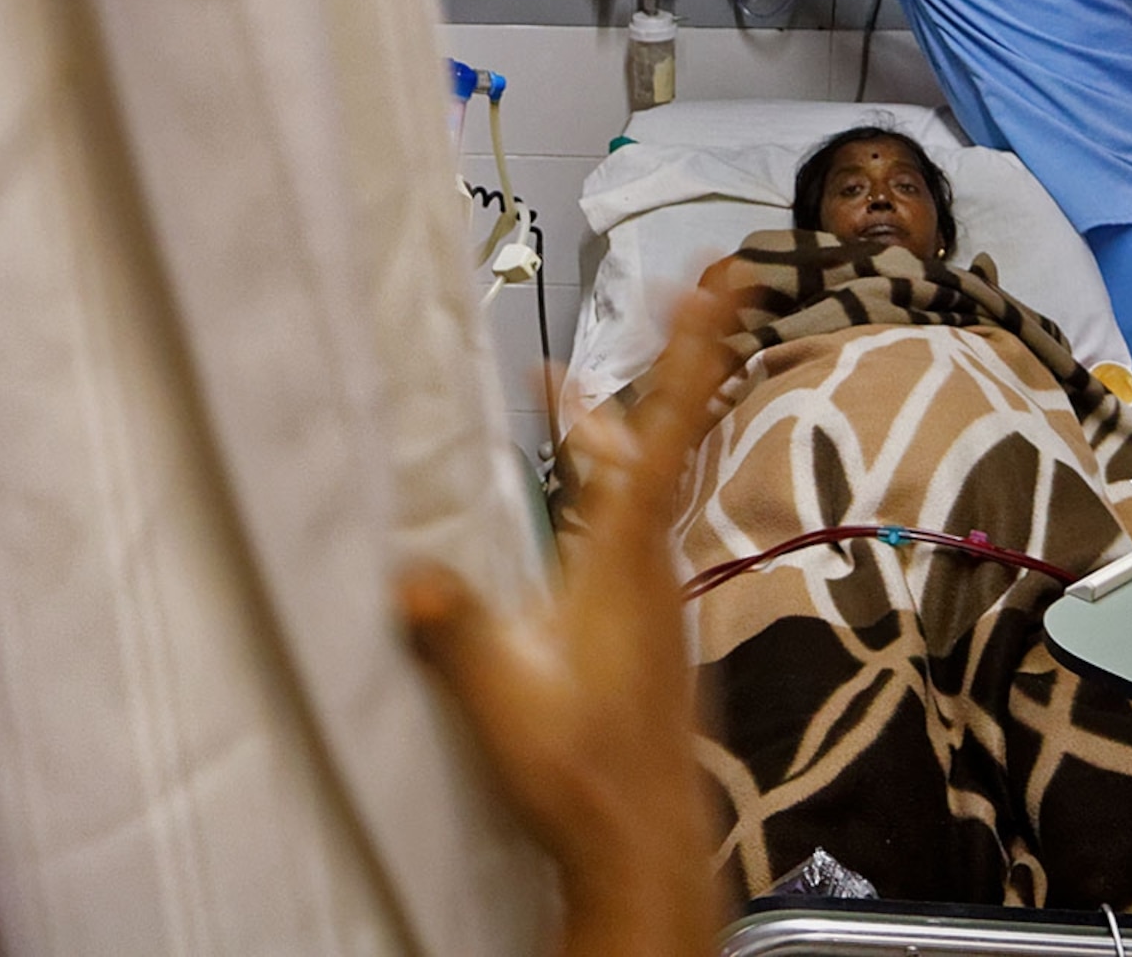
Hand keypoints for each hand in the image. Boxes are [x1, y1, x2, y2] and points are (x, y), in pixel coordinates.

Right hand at [401, 286, 738, 956]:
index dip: (691, 356)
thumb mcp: (505, 697)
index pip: (660, 435)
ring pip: (635, 486)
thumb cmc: (581, 772)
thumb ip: (458, 631)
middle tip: (696, 286)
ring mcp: (648, 594)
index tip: (723, 285)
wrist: (641, 844)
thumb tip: (408, 573)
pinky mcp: (637, 625)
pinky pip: (621, 525)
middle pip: (657, 441)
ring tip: (558, 389)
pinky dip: (597, 483)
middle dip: (671, 363)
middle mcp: (647, 563)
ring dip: (609, 427)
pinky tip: (564, 491)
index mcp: (623, 560)